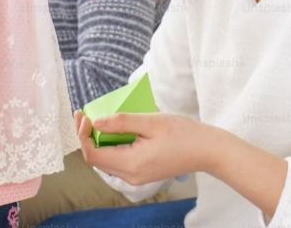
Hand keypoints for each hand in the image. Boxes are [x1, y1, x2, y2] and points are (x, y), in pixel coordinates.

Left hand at [74, 109, 214, 186]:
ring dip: (99, 140)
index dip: (83, 135)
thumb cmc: (183, 134)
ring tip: (96, 118)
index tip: (82, 115)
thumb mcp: (151, 122)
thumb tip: (95, 122)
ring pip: (107, 160)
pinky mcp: (143, 172)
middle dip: (87, 136)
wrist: (207, 150)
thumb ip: (122, 122)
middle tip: (84, 114)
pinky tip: (114, 128)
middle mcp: (132, 176)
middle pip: (97, 159)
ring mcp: (137, 176)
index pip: (93, 156)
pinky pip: (119, 159)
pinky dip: (112, 144)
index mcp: (132, 165)